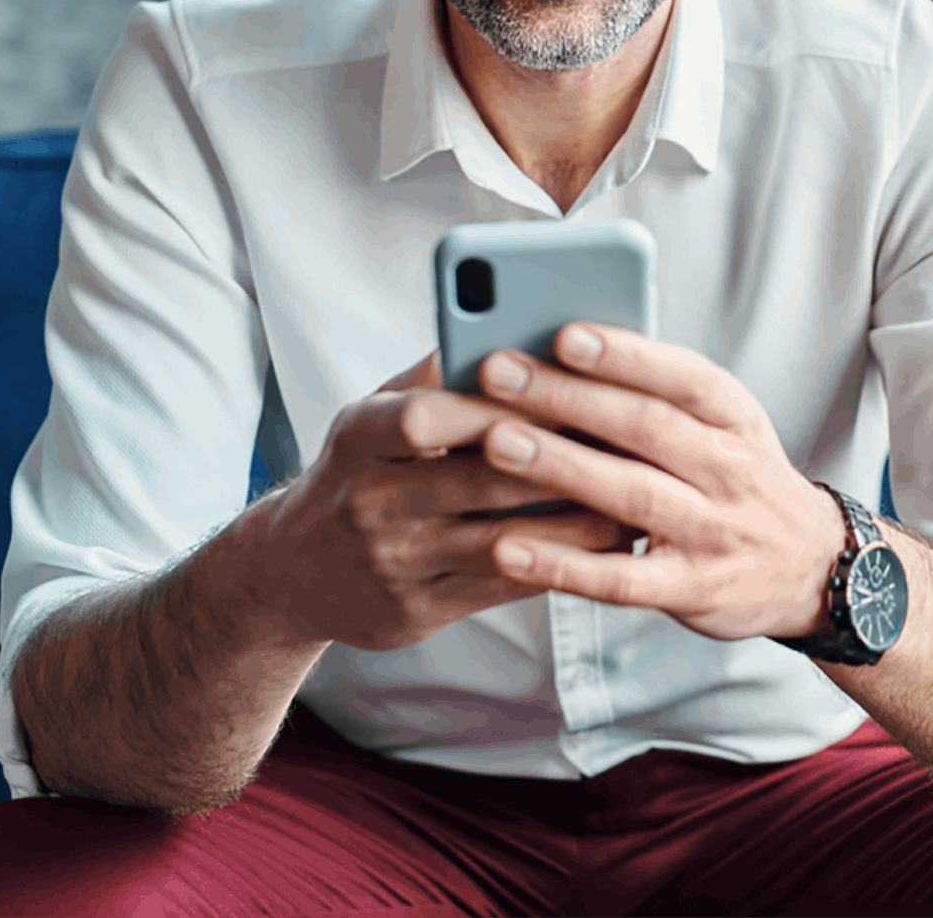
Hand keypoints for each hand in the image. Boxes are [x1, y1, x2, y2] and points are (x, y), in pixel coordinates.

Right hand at [264, 350, 643, 651]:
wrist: (295, 571)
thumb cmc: (358, 472)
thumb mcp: (371, 416)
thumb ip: (434, 376)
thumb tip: (510, 322)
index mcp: (359, 439)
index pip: (424, 417)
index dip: (493, 405)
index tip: (562, 387)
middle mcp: (370, 502)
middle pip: (479, 480)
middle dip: (561, 459)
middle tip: (630, 442)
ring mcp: (395, 562)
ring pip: (504, 541)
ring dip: (577, 521)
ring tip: (636, 496)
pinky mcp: (419, 610)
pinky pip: (505, 587)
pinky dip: (562, 565)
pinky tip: (605, 546)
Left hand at [457, 324, 848, 643]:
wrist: (812, 567)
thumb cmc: (741, 480)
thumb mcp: (725, 425)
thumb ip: (659, 393)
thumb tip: (565, 344)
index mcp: (734, 417)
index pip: (683, 377)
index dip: (626, 356)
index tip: (565, 333)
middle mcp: (730, 470)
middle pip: (645, 427)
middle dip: (568, 396)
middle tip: (498, 372)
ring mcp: (713, 532)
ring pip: (631, 495)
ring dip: (561, 466)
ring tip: (497, 443)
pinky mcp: (690, 589)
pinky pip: (620, 579)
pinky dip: (563, 565)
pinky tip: (509, 549)